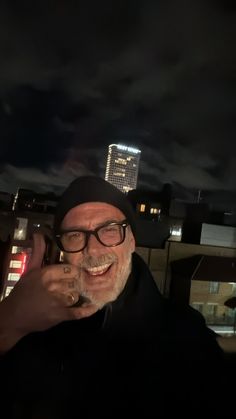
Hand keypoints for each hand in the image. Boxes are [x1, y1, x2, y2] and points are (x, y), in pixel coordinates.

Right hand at [0, 233, 97, 352]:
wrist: (13, 317)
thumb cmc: (22, 292)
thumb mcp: (29, 270)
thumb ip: (38, 252)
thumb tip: (39, 235)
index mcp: (46, 274)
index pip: (70, 269)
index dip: (78, 271)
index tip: (82, 271)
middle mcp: (53, 286)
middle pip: (76, 281)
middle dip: (82, 282)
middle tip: (90, 281)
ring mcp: (57, 301)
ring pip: (78, 294)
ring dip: (83, 294)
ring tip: (90, 292)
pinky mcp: (60, 315)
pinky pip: (78, 312)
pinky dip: (87, 310)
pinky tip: (95, 305)